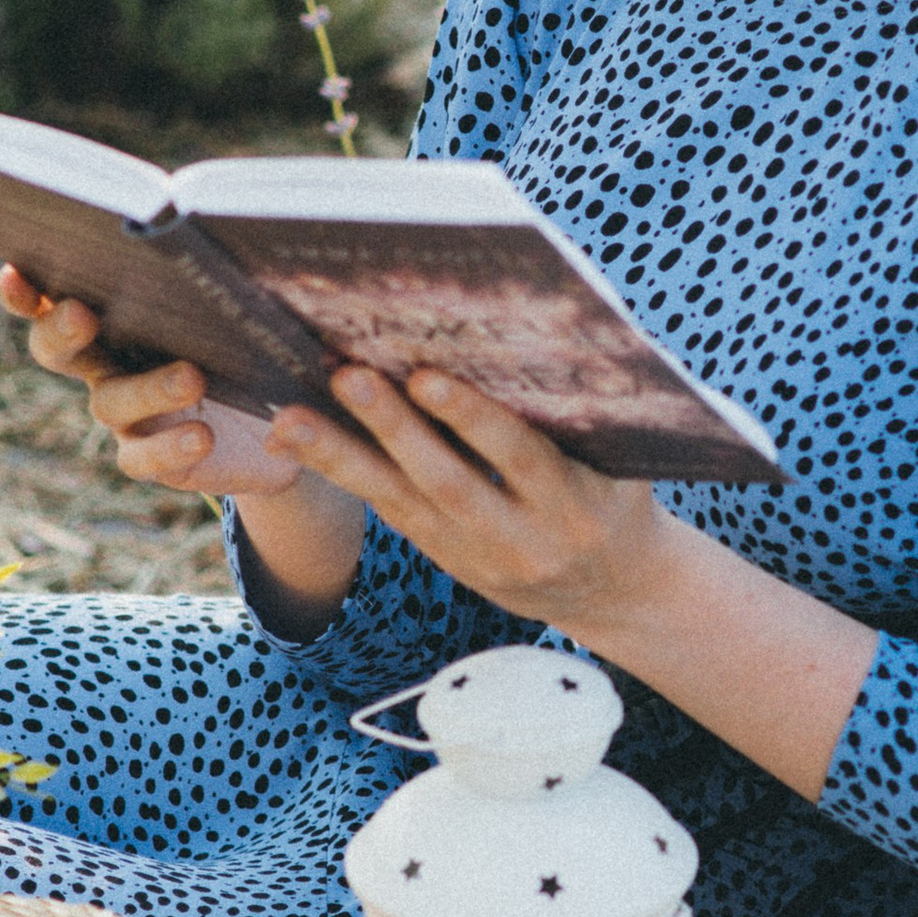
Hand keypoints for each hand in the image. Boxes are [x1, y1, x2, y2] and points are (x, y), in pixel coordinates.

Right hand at [0, 269, 304, 497]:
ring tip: (193, 377)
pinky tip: (203, 434)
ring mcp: (123, 415)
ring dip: (147, 388)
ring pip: (109, 403)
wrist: (282, 416)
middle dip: (61, 328)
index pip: (50, 296)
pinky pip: (142, 458)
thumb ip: (212, 264)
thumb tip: (208, 213)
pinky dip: (169, 447)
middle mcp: (102, 362)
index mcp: (111, 313)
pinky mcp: (152, 459)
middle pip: (55, 348)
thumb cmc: (248, 334)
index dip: (24, 290)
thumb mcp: (237, 294)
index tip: (15, 270)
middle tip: (82, 313)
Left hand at [269, 362, 879, 799]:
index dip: (475, 421)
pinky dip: (345, 474)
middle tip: (347, 376)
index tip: (428, 377)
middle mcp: (526, 539)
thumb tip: (554, 326)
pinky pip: (392, 514)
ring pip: (404, 505)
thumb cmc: (620, 495)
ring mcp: (480, 557)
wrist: (619, 590)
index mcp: (578, 506)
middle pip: (449, 484)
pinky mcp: (448, 559)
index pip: (523, 460)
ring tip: (292, 418)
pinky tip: (300, 439)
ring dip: (344, 458)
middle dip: (396, 430)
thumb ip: (588, 412)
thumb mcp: (625, 461)